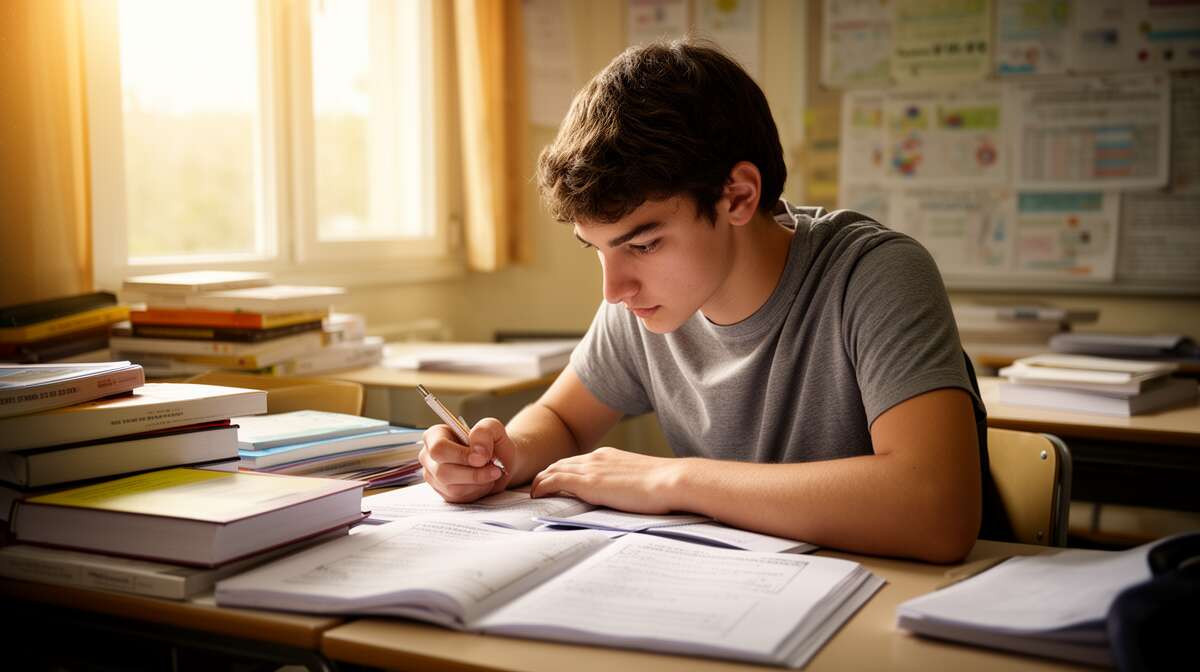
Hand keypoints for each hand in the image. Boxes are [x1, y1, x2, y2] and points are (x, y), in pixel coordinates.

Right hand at [419, 417, 515, 502]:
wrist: (499, 461)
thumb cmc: (491, 442)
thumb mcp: (492, 428)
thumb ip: (484, 433)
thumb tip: (477, 453)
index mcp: (435, 436)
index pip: (438, 448)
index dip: (460, 455)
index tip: (482, 458)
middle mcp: (429, 457)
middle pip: (443, 471)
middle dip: (474, 473)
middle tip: (495, 469)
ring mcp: (434, 477)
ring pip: (452, 488)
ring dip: (478, 482)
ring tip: (491, 472)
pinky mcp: (443, 493)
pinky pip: (459, 498)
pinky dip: (477, 491)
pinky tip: (484, 481)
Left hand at [530, 447, 682, 513]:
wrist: (671, 480)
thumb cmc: (665, 485)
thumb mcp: (640, 480)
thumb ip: (627, 484)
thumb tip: (628, 496)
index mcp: (609, 456)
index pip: (577, 461)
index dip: (562, 470)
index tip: (553, 480)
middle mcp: (597, 458)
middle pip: (561, 463)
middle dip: (546, 474)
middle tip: (535, 487)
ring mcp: (591, 469)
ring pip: (554, 470)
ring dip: (540, 481)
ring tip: (532, 493)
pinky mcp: (588, 483)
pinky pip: (555, 481)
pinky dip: (542, 486)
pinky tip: (536, 495)